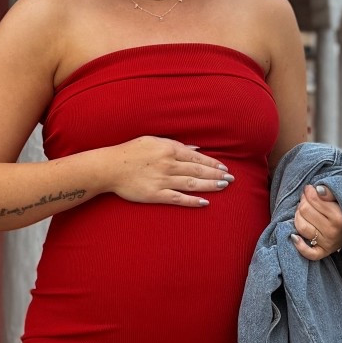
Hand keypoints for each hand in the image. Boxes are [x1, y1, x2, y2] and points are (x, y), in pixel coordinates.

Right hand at [107, 137, 233, 207]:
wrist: (109, 167)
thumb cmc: (130, 152)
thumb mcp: (153, 140)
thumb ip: (175, 144)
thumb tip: (195, 148)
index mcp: (168, 149)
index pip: (196, 156)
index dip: (212, 162)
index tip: (224, 167)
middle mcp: (168, 164)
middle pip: (198, 169)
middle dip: (217, 174)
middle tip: (231, 178)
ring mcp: (162, 180)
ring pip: (192, 183)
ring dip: (210, 185)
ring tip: (224, 186)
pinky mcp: (155, 194)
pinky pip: (178, 198)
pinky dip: (192, 201)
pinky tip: (205, 202)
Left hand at [291, 180, 341, 259]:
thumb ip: (330, 192)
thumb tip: (317, 190)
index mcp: (338, 217)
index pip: (313, 200)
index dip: (308, 192)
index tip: (310, 189)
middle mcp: (332, 231)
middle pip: (304, 211)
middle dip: (303, 202)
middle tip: (306, 199)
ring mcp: (327, 243)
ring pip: (301, 227)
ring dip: (298, 216)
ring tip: (303, 211)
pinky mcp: (323, 252)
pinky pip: (308, 252)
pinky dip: (299, 245)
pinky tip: (294, 236)